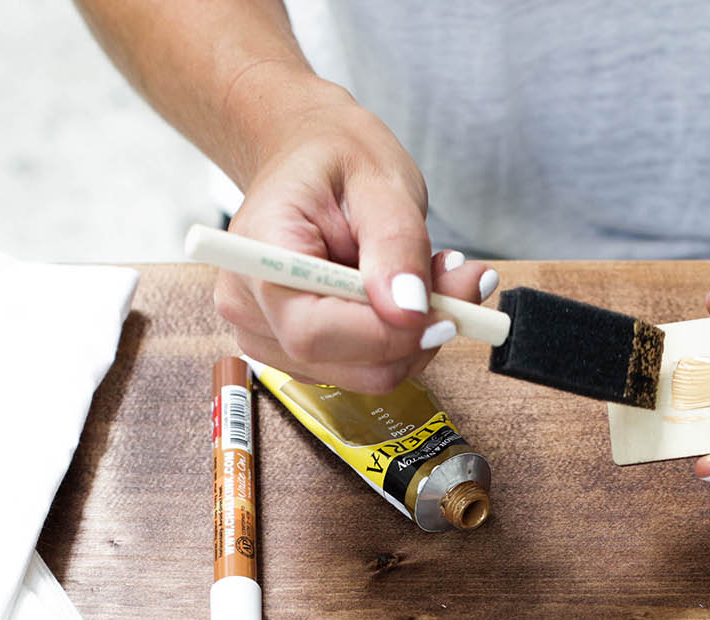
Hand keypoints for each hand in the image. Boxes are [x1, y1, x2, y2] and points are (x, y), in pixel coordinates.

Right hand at [215, 84, 496, 394]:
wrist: (307, 156)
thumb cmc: (335, 158)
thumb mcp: (380, 181)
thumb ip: (397, 245)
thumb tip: (409, 310)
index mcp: (259, 252)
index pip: (314, 330)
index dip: (385, 335)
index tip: (446, 312)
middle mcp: (248, 305)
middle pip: (341, 363)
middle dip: (414, 336)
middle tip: (461, 283)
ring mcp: (266, 334)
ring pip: (362, 373)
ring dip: (414, 337)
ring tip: (432, 277)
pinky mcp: (293, 350)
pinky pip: (362, 367)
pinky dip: (399, 339)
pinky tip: (407, 295)